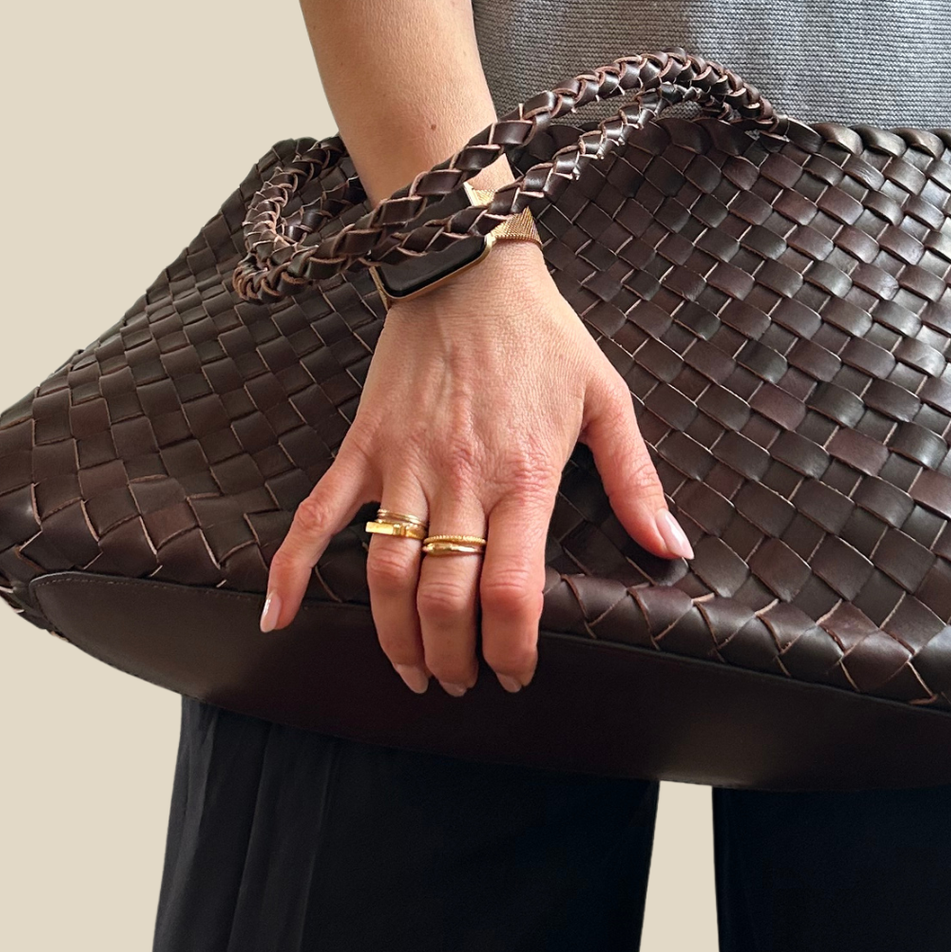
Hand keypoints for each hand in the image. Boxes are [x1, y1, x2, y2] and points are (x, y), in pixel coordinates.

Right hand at [261, 241, 691, 692]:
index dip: (510, 648)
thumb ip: (635, 482)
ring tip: (413, 671)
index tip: (515, 674)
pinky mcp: (363, 446)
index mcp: (524, 474)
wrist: (468, 268)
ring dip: (395, 637)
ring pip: (385, 574)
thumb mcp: (607, 399)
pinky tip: (278, 618)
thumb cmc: (544, 336)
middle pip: (444, 598)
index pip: (510, 591)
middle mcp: (459, 478)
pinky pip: (317, 516)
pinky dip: (292, 570)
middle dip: (453, 658)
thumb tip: (672, 549)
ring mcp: (403, 464)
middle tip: (461, 683)